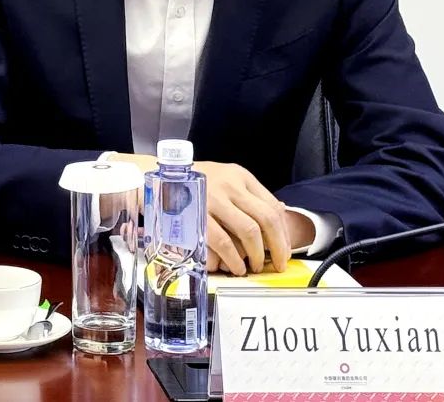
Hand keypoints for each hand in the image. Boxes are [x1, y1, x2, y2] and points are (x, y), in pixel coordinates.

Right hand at [197, 161, 289, 275]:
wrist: (158, 178)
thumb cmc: (195, 182)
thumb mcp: (226, 179)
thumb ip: (249, 195)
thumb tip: (280, 213)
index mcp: (241, 176)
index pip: (273, 206)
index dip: (283, 233)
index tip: (285, 251)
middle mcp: (230, 184)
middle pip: (265, 219)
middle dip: (276, 246)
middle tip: (278, 263)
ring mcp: (213, 199)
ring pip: (248, 231)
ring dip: (255, 255)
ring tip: (253, 267)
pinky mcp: (197, 215)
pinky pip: (222, 241)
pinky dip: (233, 258)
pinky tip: (235, 266)